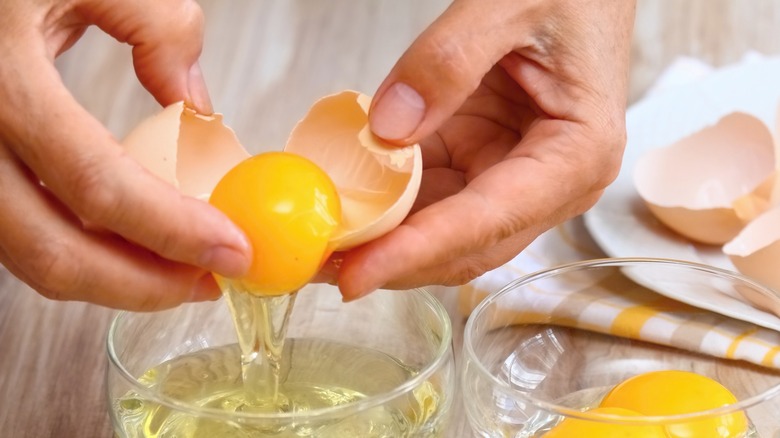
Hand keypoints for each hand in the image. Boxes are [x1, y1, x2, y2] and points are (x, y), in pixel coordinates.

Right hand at [0, 0, 250, 309]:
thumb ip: (156, 26)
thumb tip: (197, 105)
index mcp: (3, 82)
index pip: (98, 185)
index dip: (173, 232)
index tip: (232, 250)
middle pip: (53, 252)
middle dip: (144, 286)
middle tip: (209, 283)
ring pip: (29, 257)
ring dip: (113, 278)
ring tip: (180, 270)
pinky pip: (20, 234)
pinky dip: (80, 251)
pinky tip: (128, 242)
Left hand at [336, 0, 635, 299]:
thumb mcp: (508, 4)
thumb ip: (448, 59)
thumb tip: (387, 128)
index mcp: (576, 155)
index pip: (488, 220)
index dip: (418, 251)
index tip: (358, 274)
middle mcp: (551, 183)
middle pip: (466, 246)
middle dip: (393, 261)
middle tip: (319, 265)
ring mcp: (514, 177)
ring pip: (443, 232)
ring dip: (385, 241)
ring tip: (321, 243)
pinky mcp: (483, 163)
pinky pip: (432, 197)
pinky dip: (389, 206)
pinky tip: (347, 204)